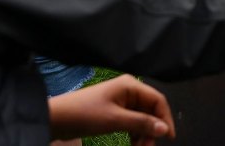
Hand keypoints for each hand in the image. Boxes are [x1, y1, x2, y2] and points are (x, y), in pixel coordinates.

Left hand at [48, 74, 173, 143]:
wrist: (56, 119)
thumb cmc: (85, 114)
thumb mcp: (115, 120)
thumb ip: (141, 123)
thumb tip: (164, 129)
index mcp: (131, 86)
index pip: (157, 100)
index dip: (165, 118)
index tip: (168, 138)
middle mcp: (129, 91)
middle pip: (150, 110)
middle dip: (152, 129)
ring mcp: (121, 101)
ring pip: (142, 118)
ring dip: (143, 134)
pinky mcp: (114, 112)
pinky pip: (131, 122)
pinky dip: (134, 134)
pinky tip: (133, 144)